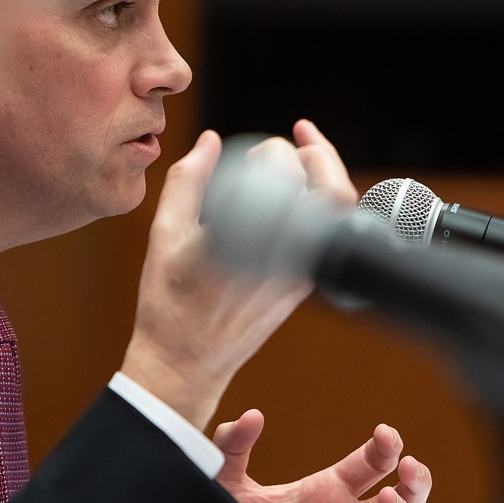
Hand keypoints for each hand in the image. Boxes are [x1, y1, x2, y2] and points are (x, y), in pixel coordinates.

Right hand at [120, 122, 356, 428]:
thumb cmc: (168, 303)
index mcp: (253, 238)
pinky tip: (288, 200)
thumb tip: (209, 140)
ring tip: (296, 164)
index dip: (281, 149)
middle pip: (336, 191)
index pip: (295, 175)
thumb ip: (187, 179)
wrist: (185, 364)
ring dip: (323, 180)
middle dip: (321, 155)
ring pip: (338, 214)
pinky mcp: (304, 287)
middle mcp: (288, 257)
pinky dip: (313, 209)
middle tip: (300, 138)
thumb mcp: (165, 234)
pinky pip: (323, 235)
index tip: (258, 150)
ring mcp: (302, 275)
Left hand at [175, 411, 431, 502]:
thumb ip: (233, 445)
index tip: (385, 433)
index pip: (374, 465)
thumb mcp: (226, 483)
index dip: (387, 448)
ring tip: (387, 499)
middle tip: (411, 466)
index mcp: (328, 492)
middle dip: (417, 483)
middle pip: (403, 502)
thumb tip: (251, 415)